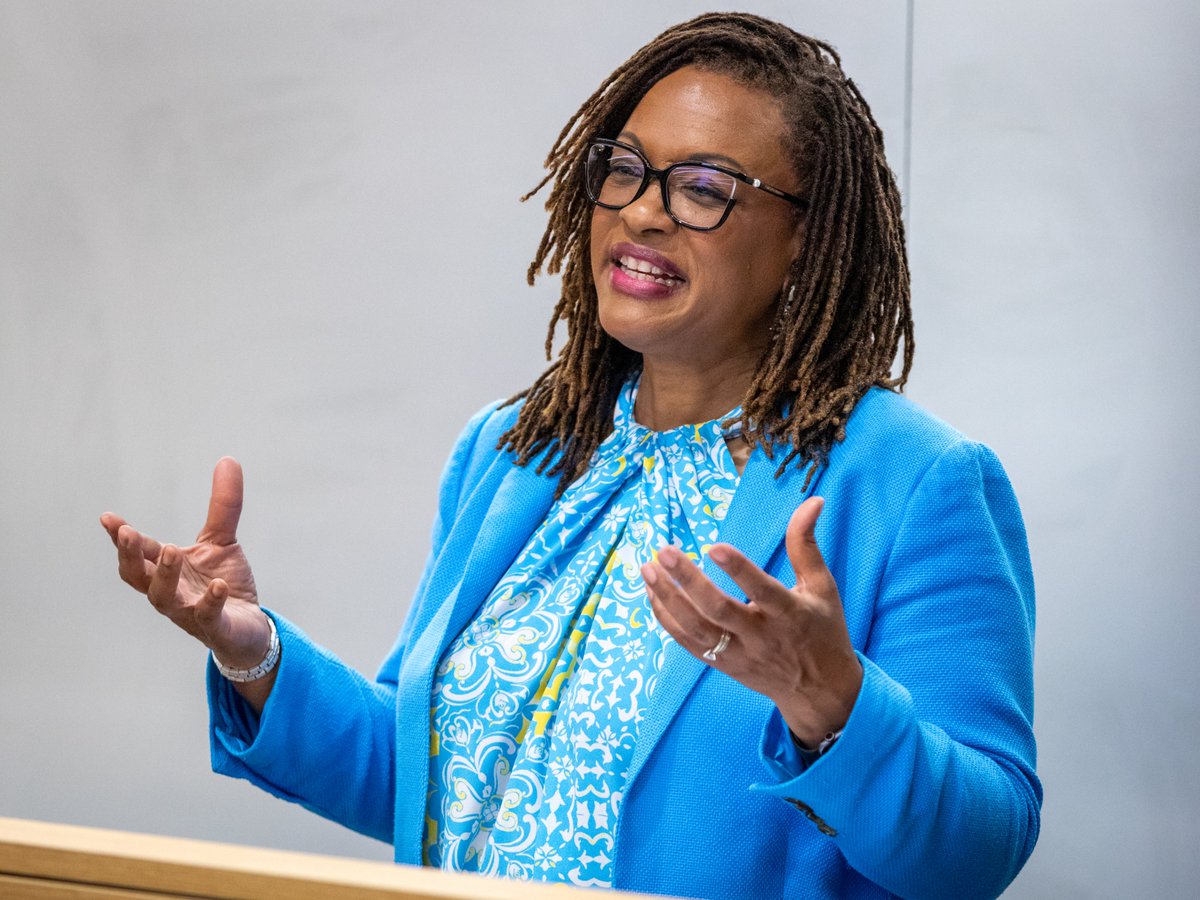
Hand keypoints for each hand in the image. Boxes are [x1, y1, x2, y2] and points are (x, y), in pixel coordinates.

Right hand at [100, 457, 270, 672]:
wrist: (247, 629)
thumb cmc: (223, 585)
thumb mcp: (222, 540)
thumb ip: (223, 505)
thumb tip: (228, 460)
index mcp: (166, 569)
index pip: (139, 551)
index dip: (122, 537)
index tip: (108, 518)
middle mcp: (170, 591)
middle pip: (138, 576)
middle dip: (130, 555)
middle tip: (128, 533)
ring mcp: (188, 611)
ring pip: (165, 598)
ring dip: (165, 575)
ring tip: (172, 550)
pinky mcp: (214, 627)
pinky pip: (207, 616)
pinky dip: (210, 601)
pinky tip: (218, 586)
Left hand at [641, 496, 861, 748]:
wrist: (819, 691)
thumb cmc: (823, 630)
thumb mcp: (822, 587)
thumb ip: (806, 544)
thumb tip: (813, 500)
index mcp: (790, 614)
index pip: (763, 591)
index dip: (739, 570)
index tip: (715, 546)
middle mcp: (761, 636)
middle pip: (718, 610)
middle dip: (689, 581)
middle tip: (664, 552)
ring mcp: (738, 653)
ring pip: (696, 628)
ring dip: (668, 599)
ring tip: (648, 568)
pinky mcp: (722, 665)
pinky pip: (687, 642)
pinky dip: (667, 618)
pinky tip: (652, 593)